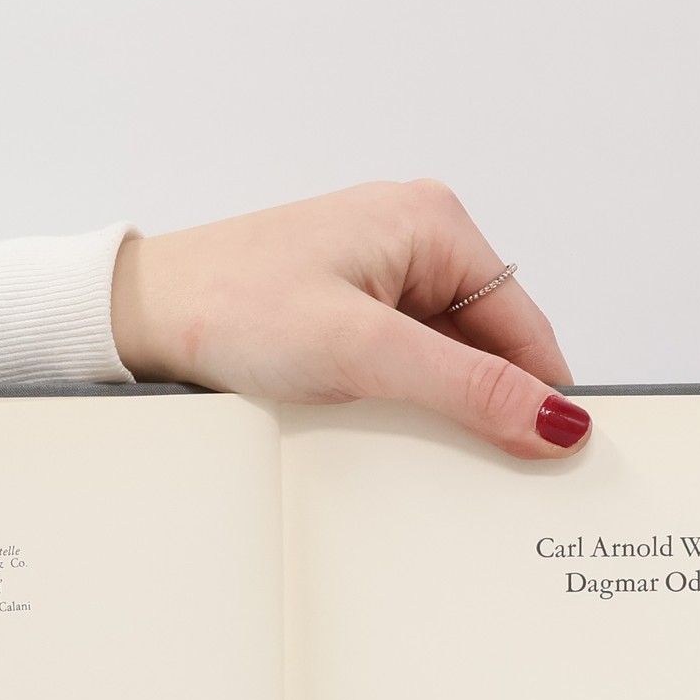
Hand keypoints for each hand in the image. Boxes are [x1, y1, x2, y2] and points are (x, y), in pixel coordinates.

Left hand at [109, 181, 588, 460]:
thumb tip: (556, 419)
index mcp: (434, 224)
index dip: (541, 397)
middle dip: (487, 407)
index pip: (524, 326)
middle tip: (487, 476)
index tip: (557, 463)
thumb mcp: (364, 354)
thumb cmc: (233, 307)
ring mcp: (380, 276)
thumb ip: (467, 388)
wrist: (142, 316)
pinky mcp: (347, 310)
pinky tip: (380, 430)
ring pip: (446, 362)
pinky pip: (403, 367)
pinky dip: (401, 403)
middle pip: (489, 347)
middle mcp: (415, 240)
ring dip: (439, 410)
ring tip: (416, 448)